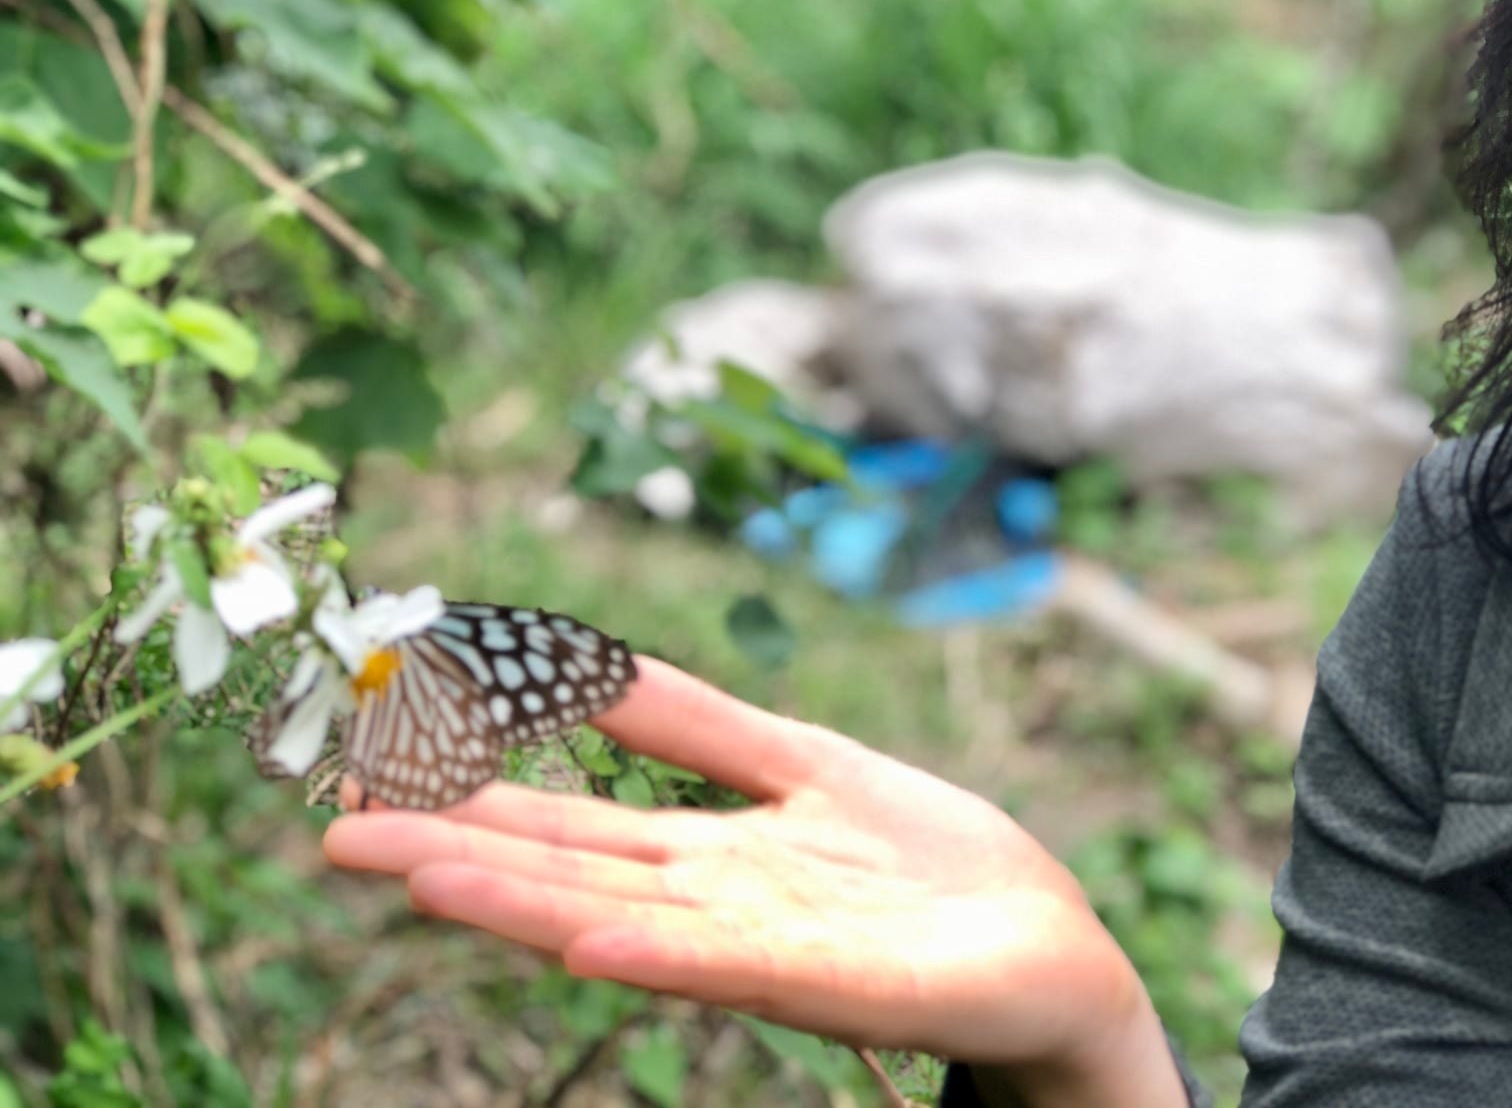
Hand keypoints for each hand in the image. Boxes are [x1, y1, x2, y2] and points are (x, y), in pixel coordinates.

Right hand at [321, 656, 1175, 1097]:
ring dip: (529, 903)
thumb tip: (588, 663)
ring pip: (632, 923)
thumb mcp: (798, 761)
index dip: (472, 805)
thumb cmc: (917, 862)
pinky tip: (595, 938)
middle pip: (569, 878)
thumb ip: (698, 722)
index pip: (567, 830)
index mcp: (705, 859)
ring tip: (424, 876)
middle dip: (457, 858)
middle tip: (335, 836)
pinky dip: (667, 953)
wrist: (1043, 940)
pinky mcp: (849, 981)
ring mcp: (775, 948)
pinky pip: (748, 964)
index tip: (372, 776)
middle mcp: (717, 910)